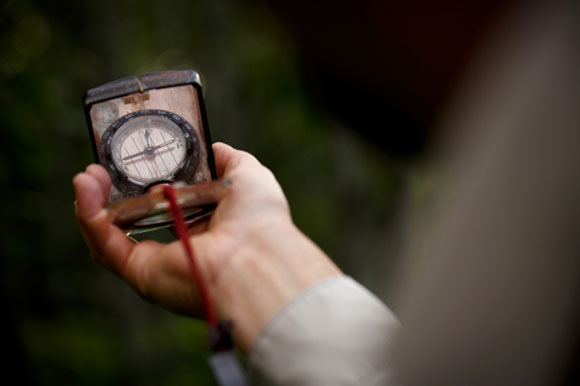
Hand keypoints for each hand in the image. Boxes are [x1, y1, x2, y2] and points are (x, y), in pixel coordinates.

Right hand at [73, 142, 340, 350]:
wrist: (259, 254)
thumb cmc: (261, 219)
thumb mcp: (248, 175)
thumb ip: (229, 161)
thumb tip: (214, 149)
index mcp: (201, 227)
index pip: (162, 208)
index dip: (142, 185)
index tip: (130, 161)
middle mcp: (178, 248)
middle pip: (130, 222)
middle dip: (109, 194)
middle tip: (99, 169)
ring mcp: (158, 264)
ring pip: (112, 235)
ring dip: (93, 204)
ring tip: (86, 176)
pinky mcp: (143, 274)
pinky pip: (107, 246)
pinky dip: (90, 217)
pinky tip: (85, 189)